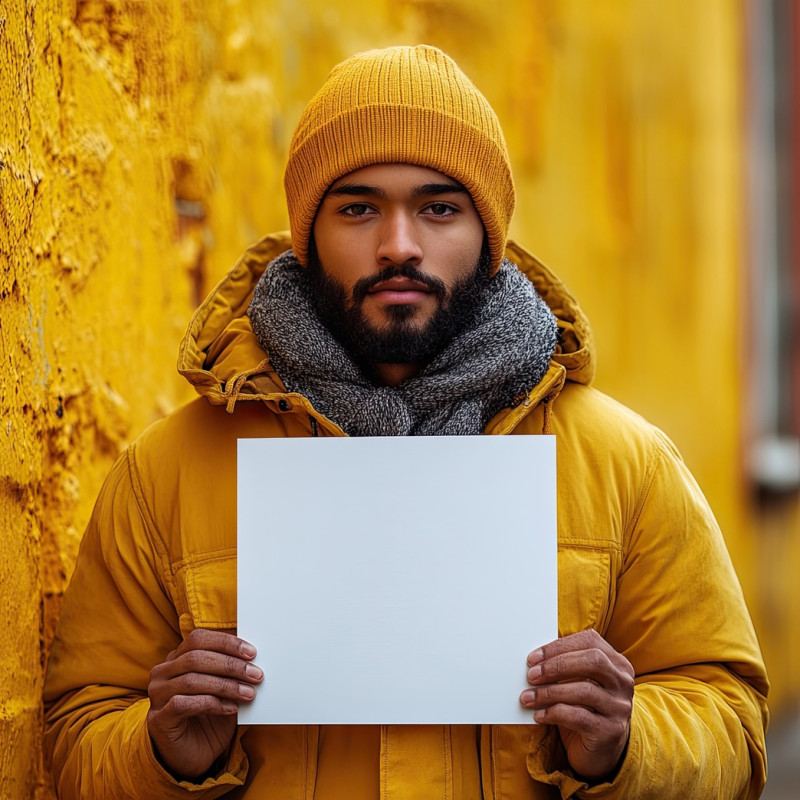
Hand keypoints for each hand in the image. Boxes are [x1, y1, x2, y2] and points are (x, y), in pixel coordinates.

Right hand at [147, 629, 262, 779]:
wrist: (193, 756)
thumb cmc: (209, 718)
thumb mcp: (223, 689)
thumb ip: (232, 672)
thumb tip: (253, 659)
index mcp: (177, 658)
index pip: (199, 639)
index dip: (226, 643)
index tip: (252, 652)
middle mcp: (162, 673)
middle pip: (196, 658)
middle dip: (230, 665)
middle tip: (256, 675)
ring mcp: (158, 695)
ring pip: (191, 680)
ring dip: (226, 686)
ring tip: (248, 693)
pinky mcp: (158, 719)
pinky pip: (184, 704)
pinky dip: (212, 704)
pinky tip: (231, 709)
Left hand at [520, 629, 633, 781]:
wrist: (602, 751)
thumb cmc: (584, 708)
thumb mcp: (578, 682)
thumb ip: (565, 667)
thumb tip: (535, 660)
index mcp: (617, 663)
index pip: (590, 641)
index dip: (559, 646)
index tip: (533, 657)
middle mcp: (623, 683)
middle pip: (593, 661)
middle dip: (557, 665)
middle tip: (531, 675)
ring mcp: (620, 708)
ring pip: (585, 690)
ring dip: (549, 692)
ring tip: (528, 697)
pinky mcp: (611, 732)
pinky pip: (579, 717)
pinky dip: (554, 713)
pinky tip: (539, 715)